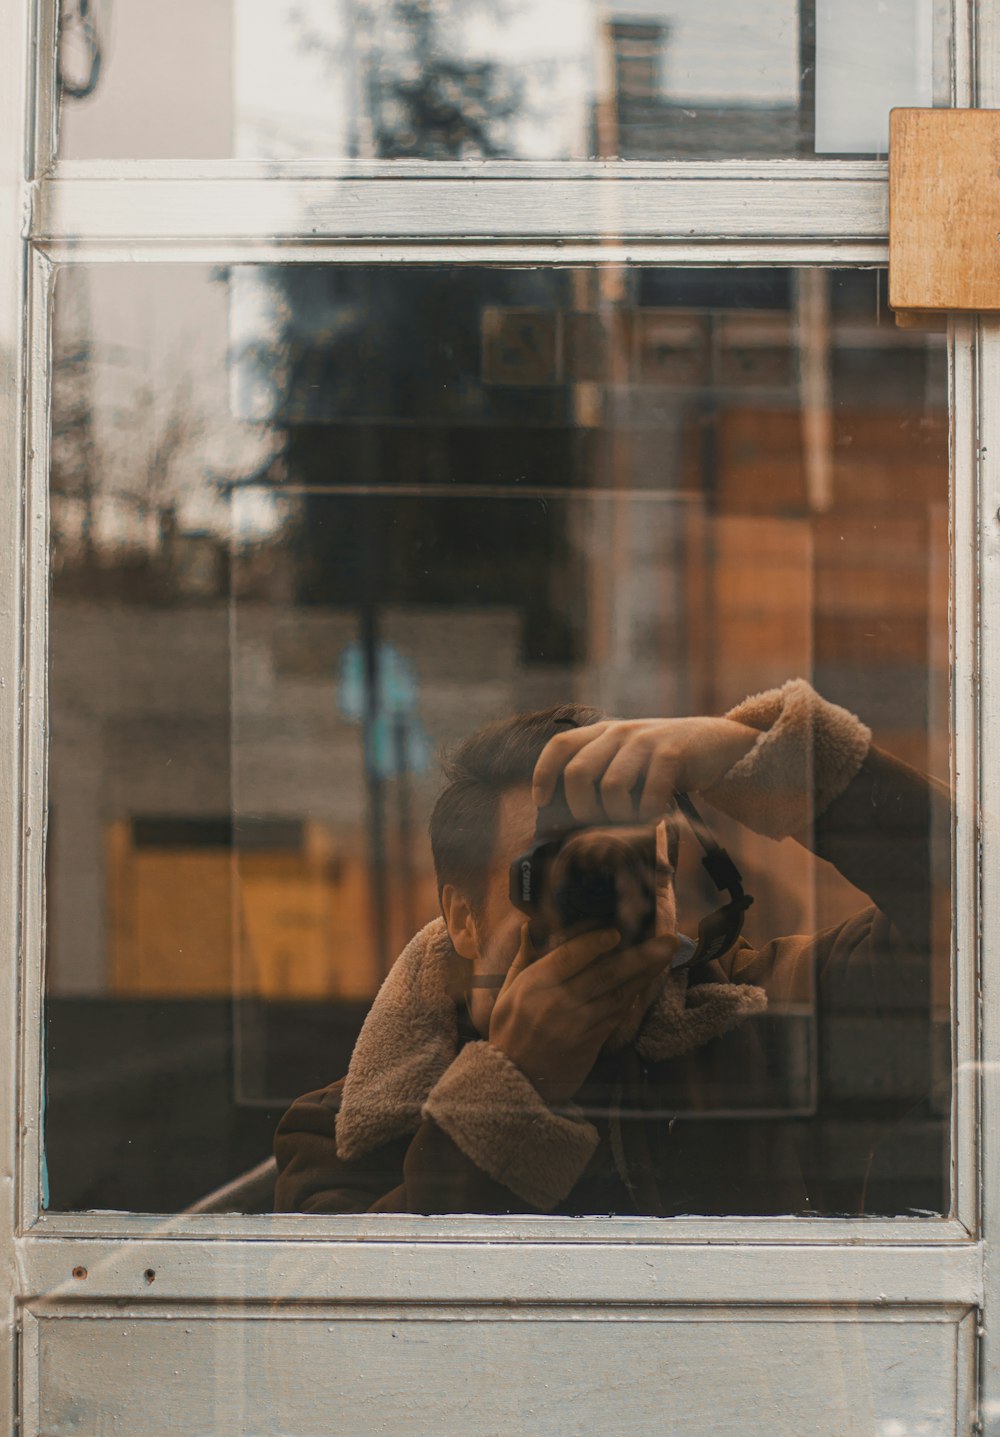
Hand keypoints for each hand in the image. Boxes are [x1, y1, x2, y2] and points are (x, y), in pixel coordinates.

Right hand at [488, 923, 675, 1106]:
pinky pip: (618, 1014)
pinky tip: (649, 980)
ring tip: (666, 954)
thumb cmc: (509, 1032)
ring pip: (619, 994)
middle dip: (639, 955)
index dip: (594, 943)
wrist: (516, 1083)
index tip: (617, 930)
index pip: (568, 957)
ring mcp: (579, 1025)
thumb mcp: (506, 993)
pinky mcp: (593, 1042)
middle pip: (604, 974)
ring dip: (646, 973)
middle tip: (666, 939)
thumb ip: (524, 958)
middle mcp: (558, 1003)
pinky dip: (635, 995)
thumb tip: (530, 926)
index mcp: (533, 986)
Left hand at [532, 716, 757, 822]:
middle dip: (582, 809)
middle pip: (578, 773)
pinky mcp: (672, 752)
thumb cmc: (664, 762)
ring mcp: (645, 740)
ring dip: (620, 815)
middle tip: (599, 826)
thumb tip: (566, 817)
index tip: (541, 802)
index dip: (543, 774)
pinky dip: (649, 813)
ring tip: (634, 820)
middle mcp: (619, 732)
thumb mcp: (627, 760)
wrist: (717, 743)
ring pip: (611, 787)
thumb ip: (601, 774)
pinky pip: (649, 793)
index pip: (559, 746)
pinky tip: (657, 816)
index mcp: (602, 732)